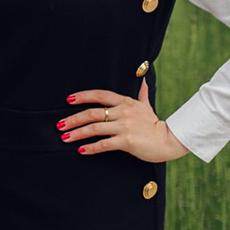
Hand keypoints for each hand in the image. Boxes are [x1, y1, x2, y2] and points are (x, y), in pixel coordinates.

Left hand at [58, 80, 190, 162]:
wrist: (169, 141)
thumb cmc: (154, 124)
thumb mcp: (147, 106)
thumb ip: (142, 94)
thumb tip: (144, 80)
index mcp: (125, 102)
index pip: (100, 95)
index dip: (83, 96)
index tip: (68, 100)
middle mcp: (123, 112)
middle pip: (92, 113)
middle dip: (73, 119)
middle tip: (60, 125)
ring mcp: (124, 126)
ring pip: (94, 129)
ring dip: (77, 133)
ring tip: (65, 138)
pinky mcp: (127, 141)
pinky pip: (104, 144)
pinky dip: (91, 147)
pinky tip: (81, 150)